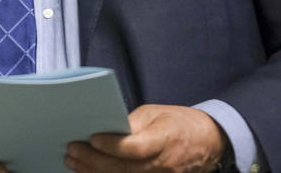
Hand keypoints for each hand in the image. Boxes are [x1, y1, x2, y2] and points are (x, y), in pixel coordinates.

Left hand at [65, 104, 229, 172]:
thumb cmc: (179, 123)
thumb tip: (103, 131)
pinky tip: (90, 172)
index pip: (135, 148)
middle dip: (93, 161)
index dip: (112, 145)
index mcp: (165, 140)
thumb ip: (131, 123)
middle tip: (72, 151)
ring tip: (74, 163)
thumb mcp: (155, 113)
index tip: (91, 138)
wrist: (208, 142)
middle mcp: (164, 165)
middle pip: (123, 169)